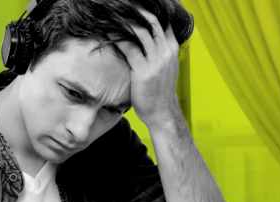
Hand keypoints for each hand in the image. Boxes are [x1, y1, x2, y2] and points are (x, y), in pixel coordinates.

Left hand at [113, 7, 182, 130]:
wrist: (162, 113)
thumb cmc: (159, 91)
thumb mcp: (165, 67)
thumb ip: (159, 52)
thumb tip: (149, 40)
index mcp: (172, 49)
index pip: (163, 22)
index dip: (150, 12)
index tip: (136, 7)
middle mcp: (166, 52)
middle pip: (152, 22)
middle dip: (136, 11)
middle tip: (121, 6)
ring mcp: (156, 61)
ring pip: (141, 31)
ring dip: (125, 21)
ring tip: (112, 15)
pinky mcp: (143, 71)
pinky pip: (129, 48)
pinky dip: (117, 38)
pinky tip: (107, 33)